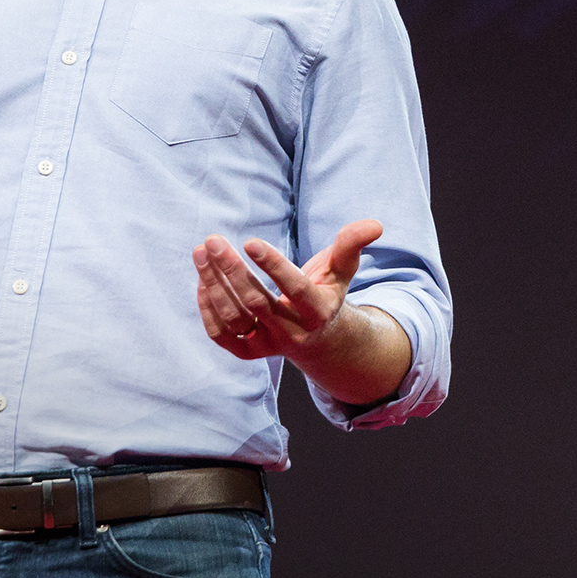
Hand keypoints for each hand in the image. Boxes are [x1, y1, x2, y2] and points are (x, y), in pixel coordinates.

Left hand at [192, 219, 383, 364]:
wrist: (318, 339)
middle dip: (231, 270)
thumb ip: (351, 245)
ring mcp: (269, 346)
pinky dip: (208, 308)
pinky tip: (203, 279)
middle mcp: (293, 333)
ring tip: (201, 252)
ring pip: (235, 318)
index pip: (294, 289)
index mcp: (318, 311)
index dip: (273, 266)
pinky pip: (222, 335)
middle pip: (256, 302)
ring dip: (213, 284)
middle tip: (213, 241)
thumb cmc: (327, 293)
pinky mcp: (249, 353)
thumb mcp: (342, 269)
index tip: (249, 241)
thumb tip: (375, 224)